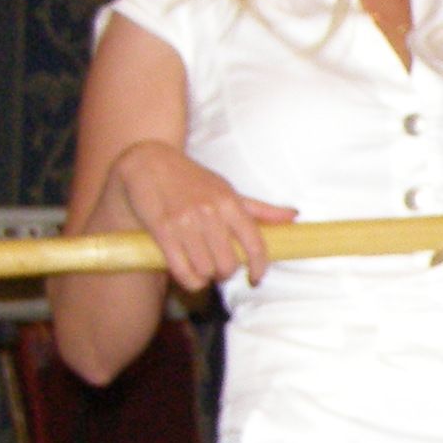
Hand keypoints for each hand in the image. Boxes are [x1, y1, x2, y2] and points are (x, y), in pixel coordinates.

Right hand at [111, 141, 294, 290]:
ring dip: (207, 276)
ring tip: (203, 269)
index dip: (260, 268)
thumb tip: (294, 215)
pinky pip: (181, 270)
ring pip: (206, 270)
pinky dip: (189, 280)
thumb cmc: (193, 180)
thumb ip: (259, 209)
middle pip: (229, 263)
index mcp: (230, 203)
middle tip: (220, 269)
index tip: (256, 278)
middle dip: (227, 273)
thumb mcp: (227, 190)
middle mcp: (210, 213)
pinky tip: (190, 275)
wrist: (148, 162)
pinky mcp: (162, 231)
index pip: (255, 245)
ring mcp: (184, 222)